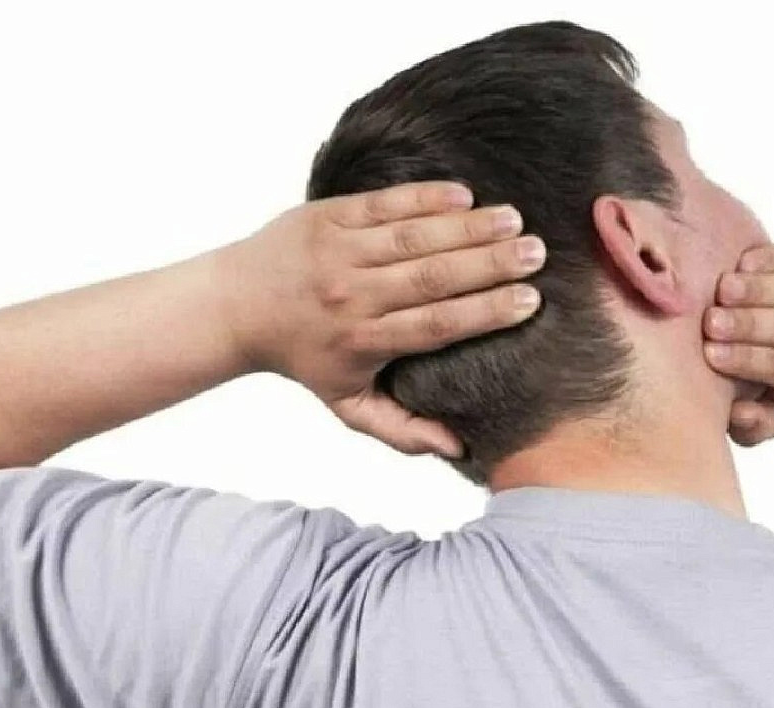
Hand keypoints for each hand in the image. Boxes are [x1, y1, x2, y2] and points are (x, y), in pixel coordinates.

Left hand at [217, 181, 544, 457]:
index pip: (436, 325)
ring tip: (515, 220)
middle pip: (434, 277)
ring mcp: (338, 251)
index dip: (486, 312)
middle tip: (538, 253)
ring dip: (469, 226)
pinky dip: (426, 197)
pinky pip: (384, 203)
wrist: (235, 308)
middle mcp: (352, 295)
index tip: (530, 301)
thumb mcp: (347, 405)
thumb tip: (458, 446)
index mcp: (364, 341)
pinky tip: (465, 195)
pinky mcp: (327, 216)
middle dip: (491, 264)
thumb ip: (401, 430)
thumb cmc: (303, 359)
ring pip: (415, 237)